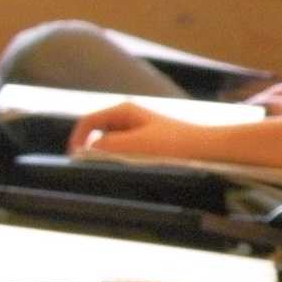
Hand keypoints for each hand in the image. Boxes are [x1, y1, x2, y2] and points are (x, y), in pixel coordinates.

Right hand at [66, 101, 208, 157]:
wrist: (206, 148)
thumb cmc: (174, 144)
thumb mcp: (137, 145)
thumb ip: (108, 146)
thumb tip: (86, 151)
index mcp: (123, 111)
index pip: (87, 121)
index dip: (77, 139)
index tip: (75, 160)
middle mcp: (127, 117)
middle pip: (96, 133)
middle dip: (92, 150)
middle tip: (92, 170)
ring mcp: (136, 130)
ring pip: (109, 144)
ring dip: (108, 157)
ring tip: (113, 171)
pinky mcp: (144, 142)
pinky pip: (123, 151)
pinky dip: (120, 160)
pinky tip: (128, 170)